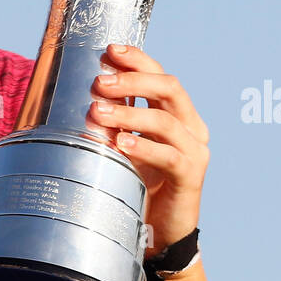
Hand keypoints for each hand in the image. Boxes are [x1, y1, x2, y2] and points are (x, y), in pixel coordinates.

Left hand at [87, 42, 209, 255]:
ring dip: (129, 113)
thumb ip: (118, 123)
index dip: (138, 60)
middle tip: (99, 82)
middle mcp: (192, 127)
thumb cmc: (141, 185)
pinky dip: (143, 146)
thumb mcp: (127, 146)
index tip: (110, 50)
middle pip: (169, 88)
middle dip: (133, 79)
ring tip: (98, 112)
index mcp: (179, 114)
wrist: (163, 231)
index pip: (161, 75)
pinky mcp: (191, 176)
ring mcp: (195, 151)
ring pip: (165, 120)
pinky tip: (120, 144)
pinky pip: (168, 156)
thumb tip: (84, 96)